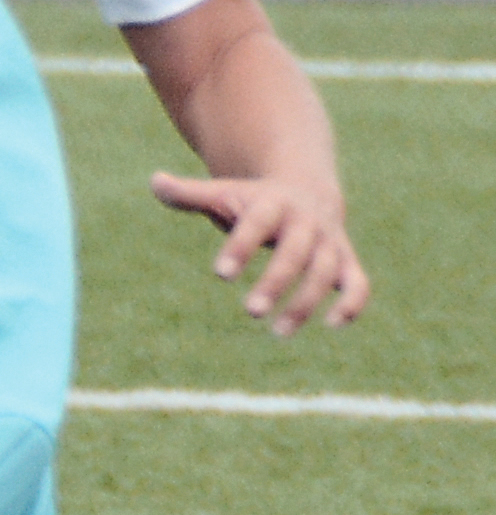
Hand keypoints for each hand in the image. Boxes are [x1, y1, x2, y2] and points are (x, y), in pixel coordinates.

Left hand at [147, 171, 369, 334]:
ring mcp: (331, 243)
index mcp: (274, 203)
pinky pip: (358, 283)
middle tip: (251, 312)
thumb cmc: (253, 200)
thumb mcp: (223, 193)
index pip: (257, 224)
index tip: (220, 275)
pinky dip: (352, 303)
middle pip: (296, 253)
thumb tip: (155, 182)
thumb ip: (189, 194)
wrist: (306, 189)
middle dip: (276, 282)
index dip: (240, 247)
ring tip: (277, 332)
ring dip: (306, 302)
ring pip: (326, 273)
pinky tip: (333, 325)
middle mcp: (307, 223)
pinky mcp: (347, 262)